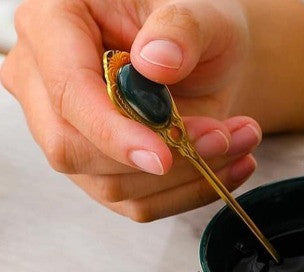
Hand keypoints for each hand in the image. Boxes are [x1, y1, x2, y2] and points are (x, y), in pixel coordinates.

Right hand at [0, 0, 303, 220]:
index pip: (69, 94)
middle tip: (223, 137)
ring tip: (239, 140)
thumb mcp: (197, 9)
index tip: (163, 155)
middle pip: (77, 151)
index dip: (113, 132)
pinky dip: (191, 192)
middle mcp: (47, 85)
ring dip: (187, 176)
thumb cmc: (190, 27)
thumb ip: (179, 29)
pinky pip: (140, 203)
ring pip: (115, 186)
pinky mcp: (101, 171)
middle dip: (159, 160)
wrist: (204, 56)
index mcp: (53, 26)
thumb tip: (156, 63)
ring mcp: (70, 134)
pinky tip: (231, 165)